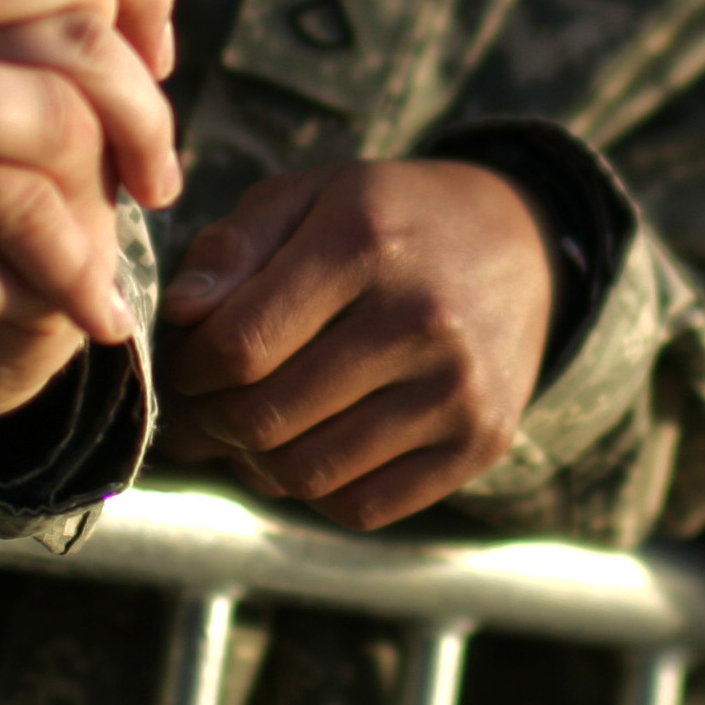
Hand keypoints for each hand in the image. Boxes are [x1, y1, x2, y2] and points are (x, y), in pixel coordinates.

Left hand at [155, 157, 556, 528]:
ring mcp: (458, 389)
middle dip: (212, 420)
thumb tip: (180, 315)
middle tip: (207, 405)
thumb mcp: (310, 197)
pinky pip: (362, 507)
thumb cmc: (391, 221)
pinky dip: (317, 491)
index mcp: (365, 241)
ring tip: (252, 429)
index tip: (188, 363)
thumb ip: (232, 248)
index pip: (240, 346)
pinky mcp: (481, 442)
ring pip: (307, 473)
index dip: (190, 368)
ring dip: (256, 463)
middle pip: (266, 417)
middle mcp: (421, 318)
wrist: (524, 247)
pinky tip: (312, 448)